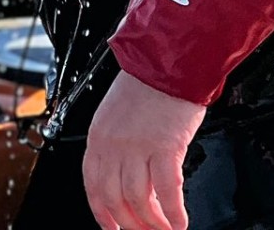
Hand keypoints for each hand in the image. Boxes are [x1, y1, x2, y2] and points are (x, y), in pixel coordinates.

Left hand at [82, 71, 207, 229]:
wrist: (169, 60)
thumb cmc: (148, 83)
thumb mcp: (116, 113)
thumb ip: (116, 144)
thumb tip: (126, 176)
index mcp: (98, 136)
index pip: (93, 185)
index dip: (102, 213)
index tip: (111, 228)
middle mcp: (113, 144)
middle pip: (115, 199)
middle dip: (130, 224)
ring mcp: (137, 147)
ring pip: (139, 201)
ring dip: (153, 223)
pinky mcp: (164, 146)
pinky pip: (167, 191)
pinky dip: (174, 213)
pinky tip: (180, 222)